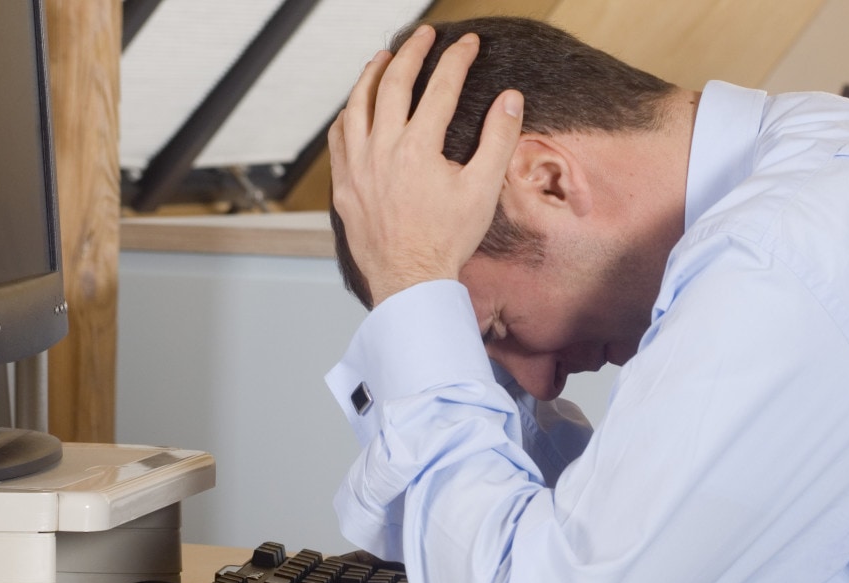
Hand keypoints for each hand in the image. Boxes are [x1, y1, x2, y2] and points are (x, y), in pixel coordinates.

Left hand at [328, 25, 523, 305]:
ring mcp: (357, 166)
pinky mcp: (344, 185)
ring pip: (357, 105)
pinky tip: (355, 106)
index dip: (456, 59)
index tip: (468, 43)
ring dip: (371, 75)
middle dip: (412, 53)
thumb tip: (510, 98)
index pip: (440, 88)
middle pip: (393, 84)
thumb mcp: (483, 189)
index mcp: (419, 148)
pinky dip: (348, 113)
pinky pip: (339, 137)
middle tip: (425, 35)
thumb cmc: (447, 240)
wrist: (410, 280)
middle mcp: (382, 150)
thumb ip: (498, 139)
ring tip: (384, 56)